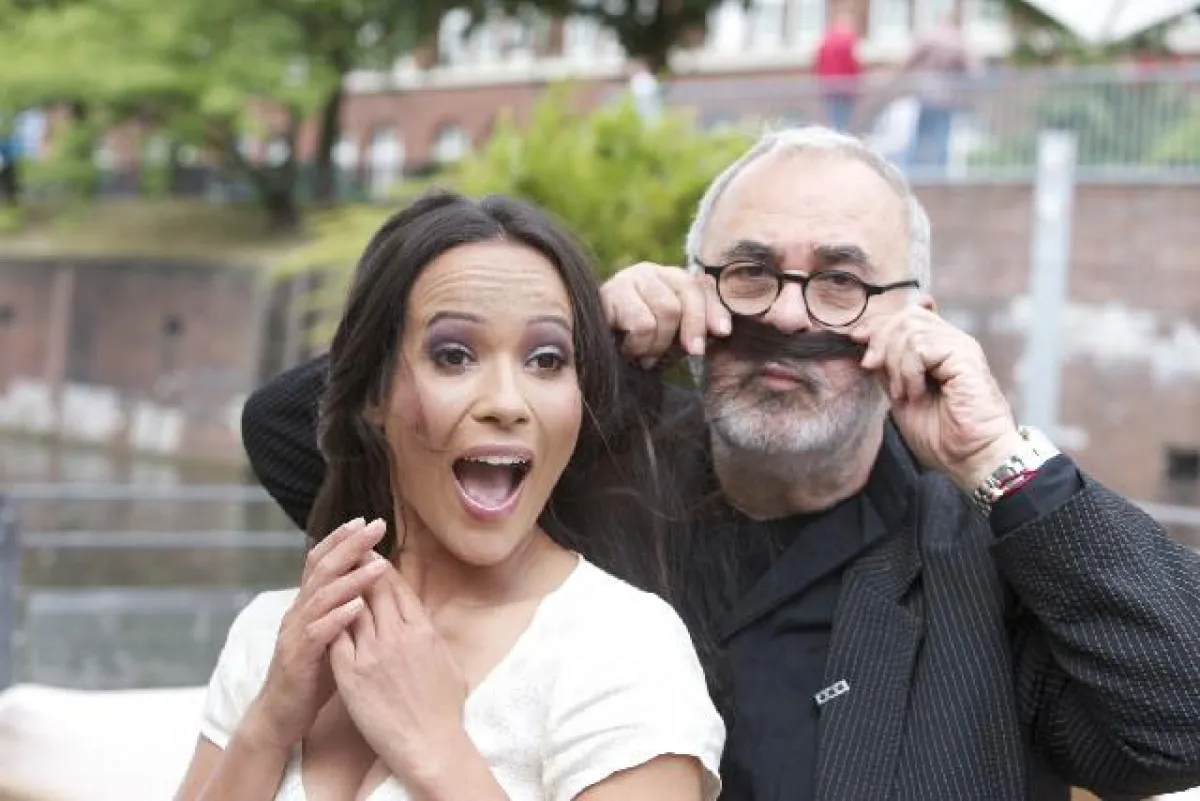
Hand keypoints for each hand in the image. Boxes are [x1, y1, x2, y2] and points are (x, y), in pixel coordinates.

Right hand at [249, 517, 389, 750]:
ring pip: (322, 597)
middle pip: (322, 570)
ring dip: (353, 578)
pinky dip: (339, 617)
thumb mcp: (329, 636)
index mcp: (305, 605)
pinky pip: (318, 633)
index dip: (339, 539)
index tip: (364, 521)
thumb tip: (370, 584)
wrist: (280, 716)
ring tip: (381, 564)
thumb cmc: (312, 675)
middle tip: (377, 525)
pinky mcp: (297, 659)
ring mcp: (295, 635)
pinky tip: (359, 606)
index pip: (319, 562)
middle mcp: (297, 613)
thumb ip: (342, 610)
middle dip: (350, 545)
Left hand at [331, 551, 469, 789]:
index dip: (382, 567)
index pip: (398, 586)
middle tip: (348, 553)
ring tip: (331, 579)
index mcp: (423, 630)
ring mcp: (373, 653)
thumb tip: (422, 621)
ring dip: (342, 590)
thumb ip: (431, 636)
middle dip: (360, 566)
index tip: (371, 554)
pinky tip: (323, 615)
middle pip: (374, 589)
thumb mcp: (448, 662)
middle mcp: (398, 634)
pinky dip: (331, 623)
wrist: (428, 744)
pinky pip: (337, 638)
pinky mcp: (351, 674)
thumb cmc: (444, 709)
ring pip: (352, 608)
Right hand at [600, 261, 729, 364]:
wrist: (589, 349)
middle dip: (689, 330)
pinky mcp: (609, 294)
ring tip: (646, 355)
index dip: (713, 310)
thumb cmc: (637, 344)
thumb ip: (697, 325)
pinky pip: (642, 324)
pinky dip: (640, 345)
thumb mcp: (673, 336)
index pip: (698, 287)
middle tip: (684, 354)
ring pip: (667, 310)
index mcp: (669, 277)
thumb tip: (723, 328)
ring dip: (659, 342)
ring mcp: (628, 279)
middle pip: (685, 297)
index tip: (722, 333)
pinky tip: (628, 350)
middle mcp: (649, 271)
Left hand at [849, 307, 1023, 491]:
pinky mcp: (966, 357)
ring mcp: (961, 348)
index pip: (907, 315)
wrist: (972, 458)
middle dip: (880, 339)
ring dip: (896, 362)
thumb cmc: (943, 436)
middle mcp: (952, 343)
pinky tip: (916, 393)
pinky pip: (922, 346)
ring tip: (903, 392)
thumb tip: (867, 348)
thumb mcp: (901, 396)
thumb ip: (889, 370)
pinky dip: (909, 371)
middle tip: (873, 368)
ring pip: (911, 327)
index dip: (878, 324)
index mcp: (940, 350)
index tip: (856, 339)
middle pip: (907, 315)